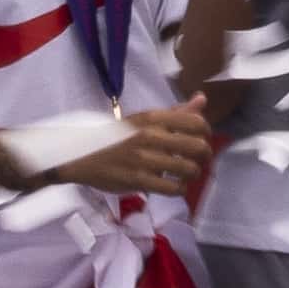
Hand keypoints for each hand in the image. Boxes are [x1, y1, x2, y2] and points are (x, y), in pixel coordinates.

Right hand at [57, 98, 215, 201]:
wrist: (82, 155)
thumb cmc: (117, 136)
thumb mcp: (144, 119)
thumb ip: (176, 112)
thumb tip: (202, 99)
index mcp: (153, 118)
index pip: (196, 122)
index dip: (206, 133)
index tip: (201, 139)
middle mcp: (151, 136)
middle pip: (199, 146)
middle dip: (205, 156)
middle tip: (198, 159)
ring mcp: (144, 159)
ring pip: (189, 169)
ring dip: (193, 174)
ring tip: (186, 173)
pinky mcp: (138, 180)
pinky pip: (174, 188)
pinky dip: (180, 189)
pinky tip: (175, 185)